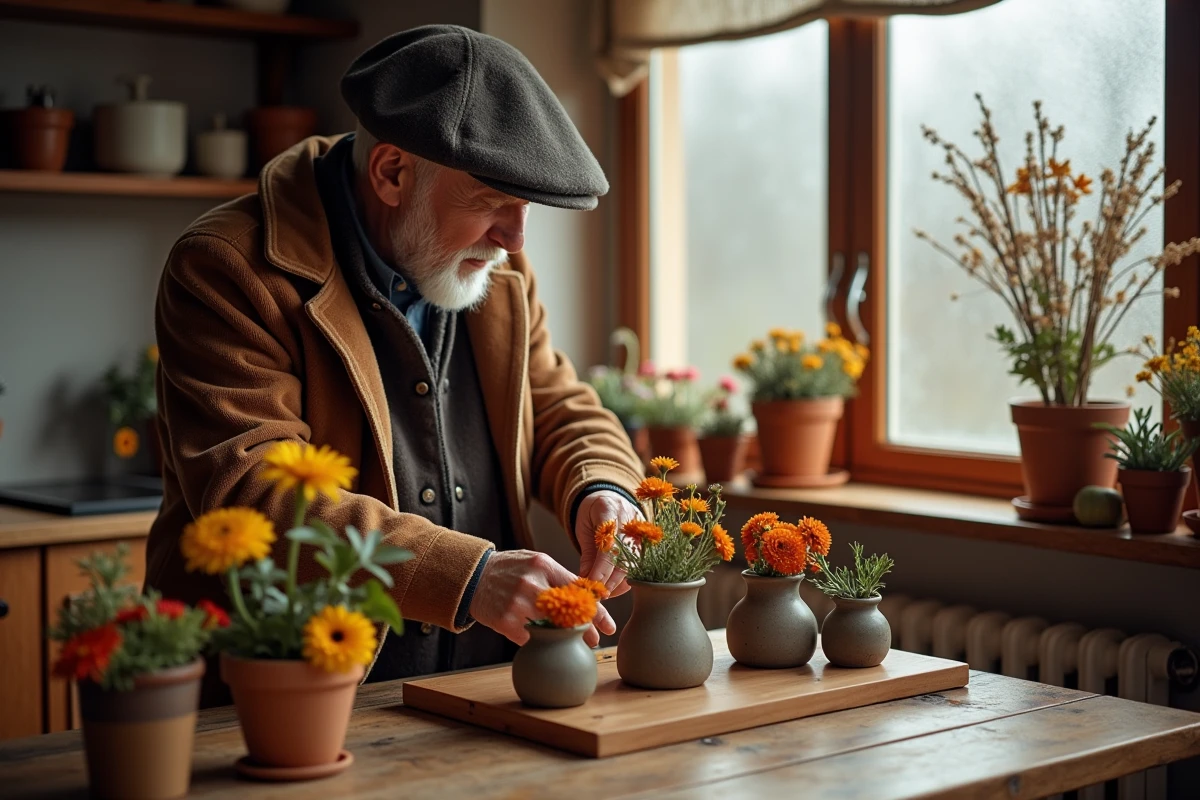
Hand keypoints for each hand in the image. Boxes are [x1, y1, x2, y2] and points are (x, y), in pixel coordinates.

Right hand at [468, 550, 615, 646]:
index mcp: (543, 565)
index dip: (596, 611)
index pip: (578, 590)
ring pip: (551, 628)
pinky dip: (536, 640)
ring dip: (564, 639)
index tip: (607, 624)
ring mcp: (517, 603)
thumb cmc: (510, 569)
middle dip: (586, 630)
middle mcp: (532, 583)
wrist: (472, 576)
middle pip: (568, 613)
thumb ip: (559, 576)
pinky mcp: (504, 621)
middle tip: (595, 640)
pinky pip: (529, 638)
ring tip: (573, 643)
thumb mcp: (535, 562)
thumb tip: (590, 597)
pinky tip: (539, 638)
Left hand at [575, 490, 642, 598]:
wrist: (609, 498)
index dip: (602, 567)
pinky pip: (637, 567)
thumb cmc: (593, 513)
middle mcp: (630, 521)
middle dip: (610, 580)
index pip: (610, 544)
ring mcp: (641, 533)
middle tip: (595, 594)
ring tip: (602, 594)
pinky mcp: (645, 544)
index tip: (591, 583)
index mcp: (610, 510)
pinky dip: (625, 581)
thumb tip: (585, 579)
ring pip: (634, 565)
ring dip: (618, 584)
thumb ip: (587, 552)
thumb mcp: (584, 527)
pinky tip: (612, 589)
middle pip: (624, 557)